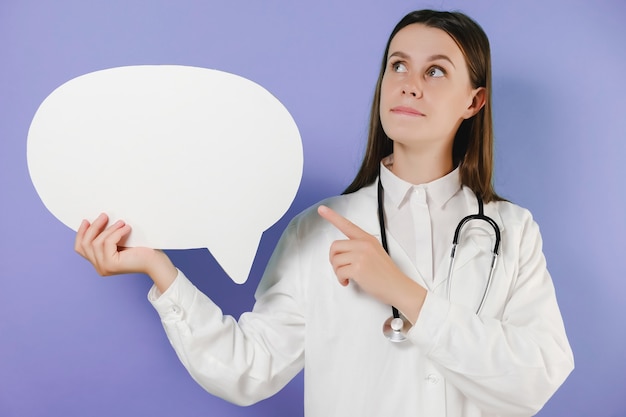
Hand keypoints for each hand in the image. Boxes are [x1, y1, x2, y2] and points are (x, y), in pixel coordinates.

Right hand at [74, 213, 176, 292]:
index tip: (86, 220)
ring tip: (121, 222)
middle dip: (93, 228)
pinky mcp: (111, 264)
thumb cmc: (141, 251)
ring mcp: (104, 267)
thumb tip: (99, 221)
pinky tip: (126, 228)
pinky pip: (108, 243)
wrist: (155, 262)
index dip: (81, 233)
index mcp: (99, 263)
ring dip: (108, 229)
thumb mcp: (119, 243)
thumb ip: (107, 238)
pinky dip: (116, 233)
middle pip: (85, 244)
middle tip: (104, 216)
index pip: (81, 248)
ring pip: (96, 243)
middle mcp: (99, 267)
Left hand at [317, 205, 425, 322]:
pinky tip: (348, 282)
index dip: (332, 216)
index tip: (322, 209)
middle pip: (334, 246)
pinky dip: (341, 279)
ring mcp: (361, 256)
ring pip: (335, 260)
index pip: (347, 225)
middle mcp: (363, 245)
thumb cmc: (386, 273)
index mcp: (367, 239)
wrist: (397, 286)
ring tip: (347, 276)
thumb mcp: (375, 251)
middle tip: (341, 268)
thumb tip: (343, 252)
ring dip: (338, 271)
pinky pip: (339, 272)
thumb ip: (360, 247)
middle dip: (334, 259)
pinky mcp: (358, 268)